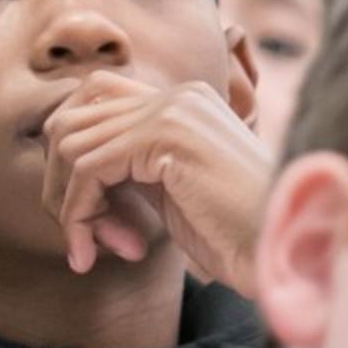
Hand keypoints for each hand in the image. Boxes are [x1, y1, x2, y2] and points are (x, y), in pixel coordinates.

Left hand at [42, 72, 273, 294]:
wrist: (284, 251)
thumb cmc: (239, 237)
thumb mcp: (175, 193)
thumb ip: (134, 171)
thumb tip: (72, 174)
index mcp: (184, 102)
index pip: (92, 104)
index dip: (72, 167)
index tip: (90, 225)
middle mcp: (177, 95)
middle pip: (71, 119)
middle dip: (63, 187)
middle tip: (86, 240)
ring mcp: (172, 111)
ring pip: (69, 143)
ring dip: (71, 207)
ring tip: (96, 249)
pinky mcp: (163, 137)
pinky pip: (85, 169)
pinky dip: (78, 216)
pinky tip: (93, 252)